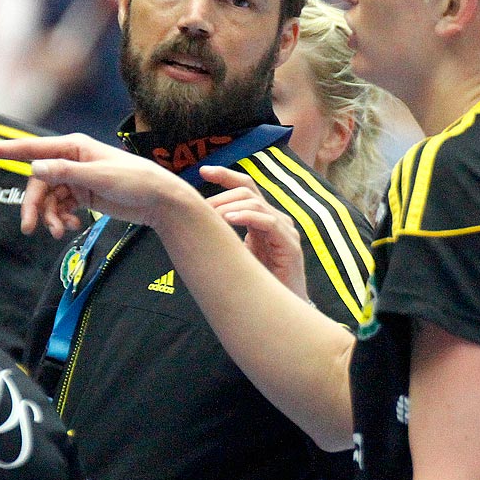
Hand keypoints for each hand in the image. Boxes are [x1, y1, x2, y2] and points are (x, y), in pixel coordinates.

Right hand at [0, 133, 194, 237]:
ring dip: (49, 217)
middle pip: (36, 183)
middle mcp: (70, 159)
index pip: (29, 148)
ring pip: (47, 199)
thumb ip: (66, 173)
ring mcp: (74, 178)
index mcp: (72, 146)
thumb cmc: (135, 181)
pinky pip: (59, 208)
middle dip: (33, 206)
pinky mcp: (81, 195)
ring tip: (60, 233)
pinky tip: (71, 227)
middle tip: (30, 229)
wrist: (159, 200)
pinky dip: (60, 219)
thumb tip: (34, 166)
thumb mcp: (100, 177)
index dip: (1, 151)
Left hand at [203, 166, 306, 299]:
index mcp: (261, 218)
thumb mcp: (233, 252)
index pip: (245, 187)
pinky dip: (247, 217)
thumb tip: (190, 224)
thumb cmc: (254, 282)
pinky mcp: (289, 244)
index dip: (225, 175)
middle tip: (201, 209)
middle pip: (247, 190)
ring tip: (211, 216)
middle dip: (220, 195)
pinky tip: (229, 220)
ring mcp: (284, 230)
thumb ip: (221, 236)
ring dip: (228, 206)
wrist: (278, 308)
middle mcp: (274, 218)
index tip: (202, 171)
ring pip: (255, 202)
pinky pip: (268, 222)